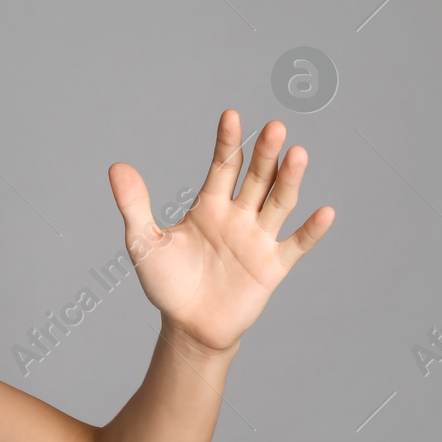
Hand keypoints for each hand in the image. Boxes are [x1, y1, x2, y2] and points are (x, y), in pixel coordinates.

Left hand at [106, 109, 334, 355]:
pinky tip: (325, 212)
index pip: (222, 166)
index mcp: (209, 206)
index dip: (227, 142)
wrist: (188, 326)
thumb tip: (116, 167)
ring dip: (289, 180)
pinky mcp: (272, 267)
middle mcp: (238, 217)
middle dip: (264, 153)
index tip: (230, 115)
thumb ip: (134, 205)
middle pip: (256, 178)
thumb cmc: (167, 283)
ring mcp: (258, 240)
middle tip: (274, 127)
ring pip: (278, 203)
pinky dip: (311, 231)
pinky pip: (295, 246)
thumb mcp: (143, 242)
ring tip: (298, 154)